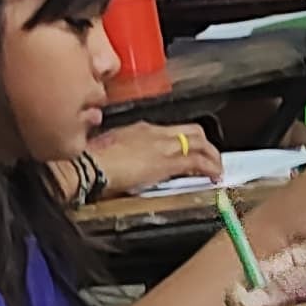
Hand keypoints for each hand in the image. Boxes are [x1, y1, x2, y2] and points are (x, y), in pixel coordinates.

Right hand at [92, 120, 216, 195]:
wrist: (88, 165)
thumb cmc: (90, 160)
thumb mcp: (107, 151)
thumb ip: (120, 153)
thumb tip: (120, 164)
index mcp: (139, 129)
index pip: (171, 131)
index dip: (185, 141)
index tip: (189, 151)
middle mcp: (155, 133)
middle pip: (192, 131)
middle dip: (205, 144)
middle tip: (211, 158)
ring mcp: (162, 146)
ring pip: (198, 143)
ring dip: (212, 156)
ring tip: (217, 169)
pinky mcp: (166, 162)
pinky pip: (196, 162)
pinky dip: (209, 168)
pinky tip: (214, 176)